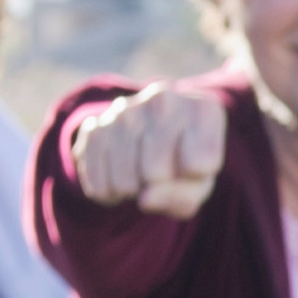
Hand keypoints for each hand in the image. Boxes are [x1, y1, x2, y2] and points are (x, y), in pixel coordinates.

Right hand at [67, 87, 225, 215]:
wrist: (155, 140)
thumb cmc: (186, 164)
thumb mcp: (199, 183)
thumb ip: (184, 196)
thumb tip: (145, 199)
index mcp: (203, 109)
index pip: (198, 163)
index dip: (193, 178)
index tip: (193, 166)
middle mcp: (163, 98)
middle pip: (155, 172)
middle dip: (158, 187)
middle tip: (162, 176)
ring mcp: (125, 109)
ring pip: (124, 180)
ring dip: (131, 192)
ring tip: (141, 177)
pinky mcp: (94, 125)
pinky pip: (97, 181)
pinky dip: (107, 192)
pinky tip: (119, 177)